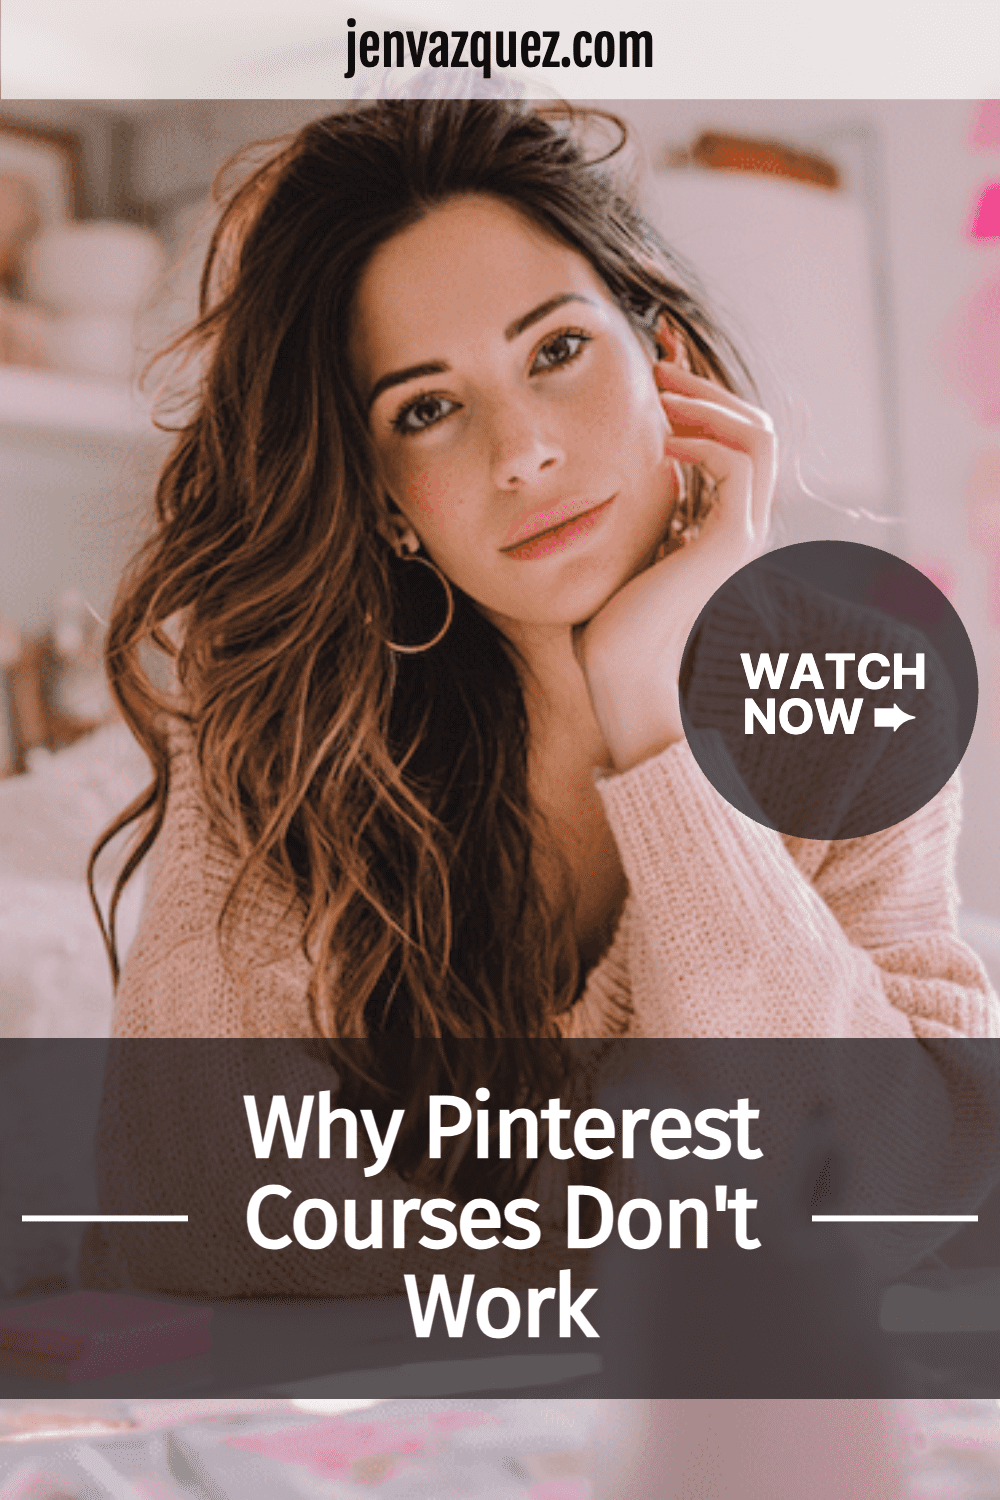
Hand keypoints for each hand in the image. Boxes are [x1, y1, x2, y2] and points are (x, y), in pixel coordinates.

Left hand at [574, 360, 777, 771]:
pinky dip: (703, 437)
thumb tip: (594, 468)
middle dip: (706, 386)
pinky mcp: (730, 542)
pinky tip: (659, 438)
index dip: (696, 400)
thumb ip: (626, 509)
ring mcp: (740, 532)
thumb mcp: (615, 546)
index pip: (725, 441)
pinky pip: (737, 463)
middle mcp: (737, 525)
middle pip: (752, 427)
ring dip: (709, 400)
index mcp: (713, 525)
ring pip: (757, 434)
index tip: (651, 370)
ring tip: (660, 389)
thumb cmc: (605, 625)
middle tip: (656, 363)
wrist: (618, 676)